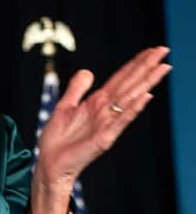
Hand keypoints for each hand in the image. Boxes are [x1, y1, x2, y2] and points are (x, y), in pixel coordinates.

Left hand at [35, 45, 170, 188]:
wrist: (49, 164)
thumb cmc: (57, 140)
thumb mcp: (64, 107)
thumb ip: (76, 90)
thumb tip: (88, 71)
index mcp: (97, 103)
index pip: (121, 78)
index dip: (135, 63)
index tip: (152, 50)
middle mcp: (106, 111)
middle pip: (129, 84)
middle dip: (146, 67)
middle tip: (164, 50)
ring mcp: (108, 124)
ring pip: (130, 98)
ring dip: (146, 82)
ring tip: (162, 67)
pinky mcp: (104, 138)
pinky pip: (121, 120)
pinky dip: (133, 108)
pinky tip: (145, 96)